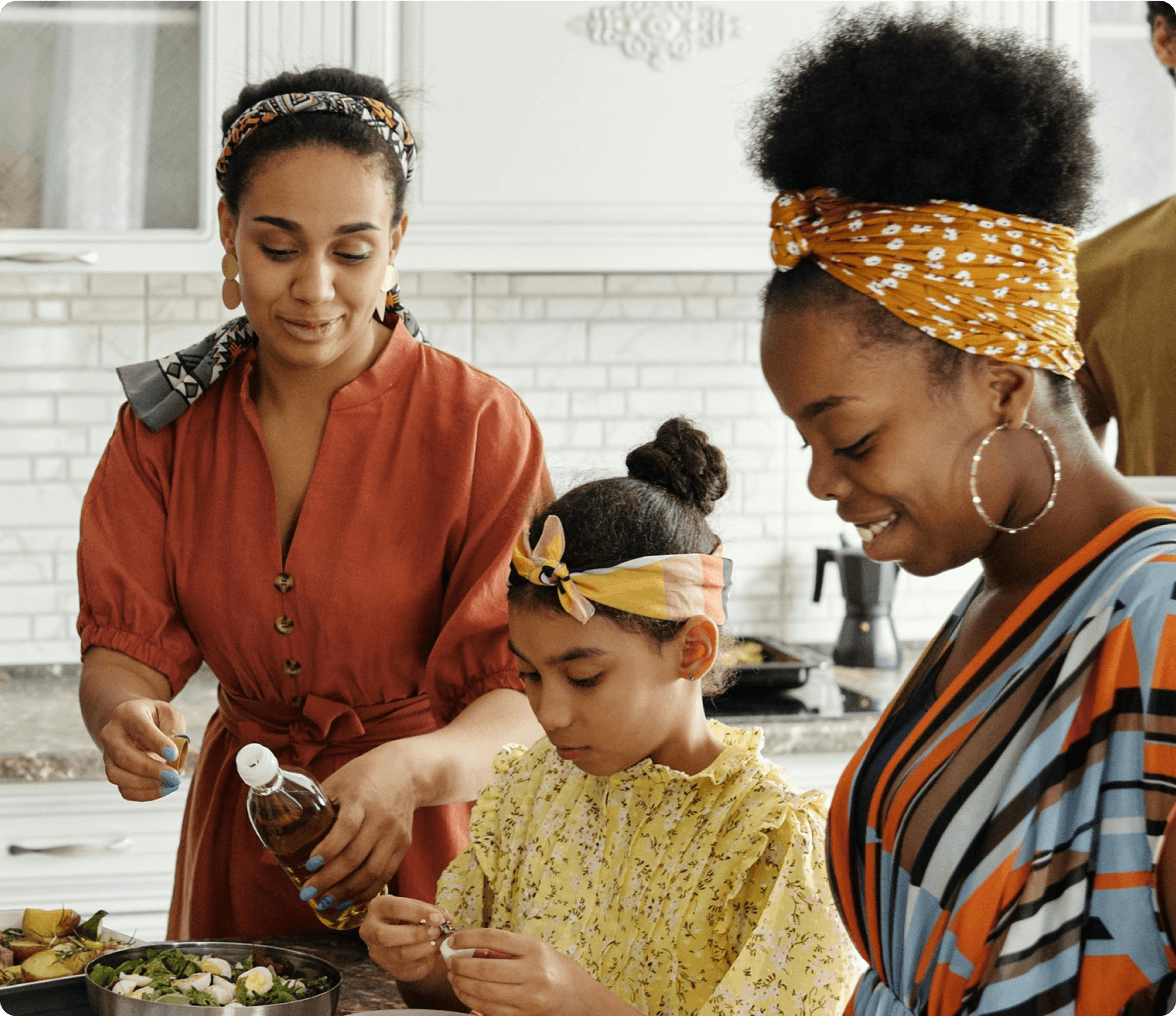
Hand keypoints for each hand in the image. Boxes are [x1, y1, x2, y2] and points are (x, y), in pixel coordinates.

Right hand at [98, 697, 186, 801]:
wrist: (134, 722)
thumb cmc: (157, 718)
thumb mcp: (170, 716)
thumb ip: (173, 732)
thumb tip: (173, 759)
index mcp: (128, 713)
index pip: (140, 728)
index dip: (156, 743)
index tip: (175, 755)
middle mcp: (111, 734)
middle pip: (123, 756)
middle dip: (149, 769)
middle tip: (173, 777)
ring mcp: (107, 754)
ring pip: (117, 775)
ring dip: (145, 784)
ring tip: (171, 784)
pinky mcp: (112, 771)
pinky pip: (123, 789)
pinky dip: (144, 794)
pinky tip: (164, 789)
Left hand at [302, 745, 416, 910]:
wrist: (406, 771)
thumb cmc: (365, 775)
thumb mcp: (338, 782)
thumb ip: (318, 805)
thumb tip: (284, 832)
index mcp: (362, 799)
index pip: (346, 828)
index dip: (327, 850)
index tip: (309, 865)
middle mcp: (381, 818)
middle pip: (356, 856)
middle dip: (329, 880)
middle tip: (307, 893)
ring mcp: (395, 833)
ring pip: (372, 871)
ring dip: (347, 892)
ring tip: (325, 903)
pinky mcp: (404, 844)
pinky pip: (386, 874)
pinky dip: (367, 891)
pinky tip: (349, 899)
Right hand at [359, 895, 451, 982]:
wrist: (404, 937)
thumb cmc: (410, 917)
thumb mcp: (418, 908)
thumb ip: (432, 911)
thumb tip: (447, 918)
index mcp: (377, 907)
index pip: (394, 908)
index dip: (417, 912)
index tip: (437, 917)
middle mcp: (371, 931)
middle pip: (386, 936)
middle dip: (416, 934)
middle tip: (437, 930)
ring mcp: (378, 952)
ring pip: (400, 954)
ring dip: (425, 947)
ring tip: (440, 940)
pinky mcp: (390, 969)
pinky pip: (409, 966)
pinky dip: (426, 958)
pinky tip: (436, 949)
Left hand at [445, 929, 626, 1015]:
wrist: (581, 1000)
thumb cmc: (555, 970)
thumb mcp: (536, 950)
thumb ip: (506, 949)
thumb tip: (470, 949)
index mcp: (534, 949)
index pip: (493, 938)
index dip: (468, 937)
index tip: (453, 940)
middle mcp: (532, 972)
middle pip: (484, 968)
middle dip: (460, 965)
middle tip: (449, 963)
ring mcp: (528, 997)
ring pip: (483, 992)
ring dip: (462, 985)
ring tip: (454, 979)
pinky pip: (490, 1010)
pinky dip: (472, 1002)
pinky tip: (465, 994)